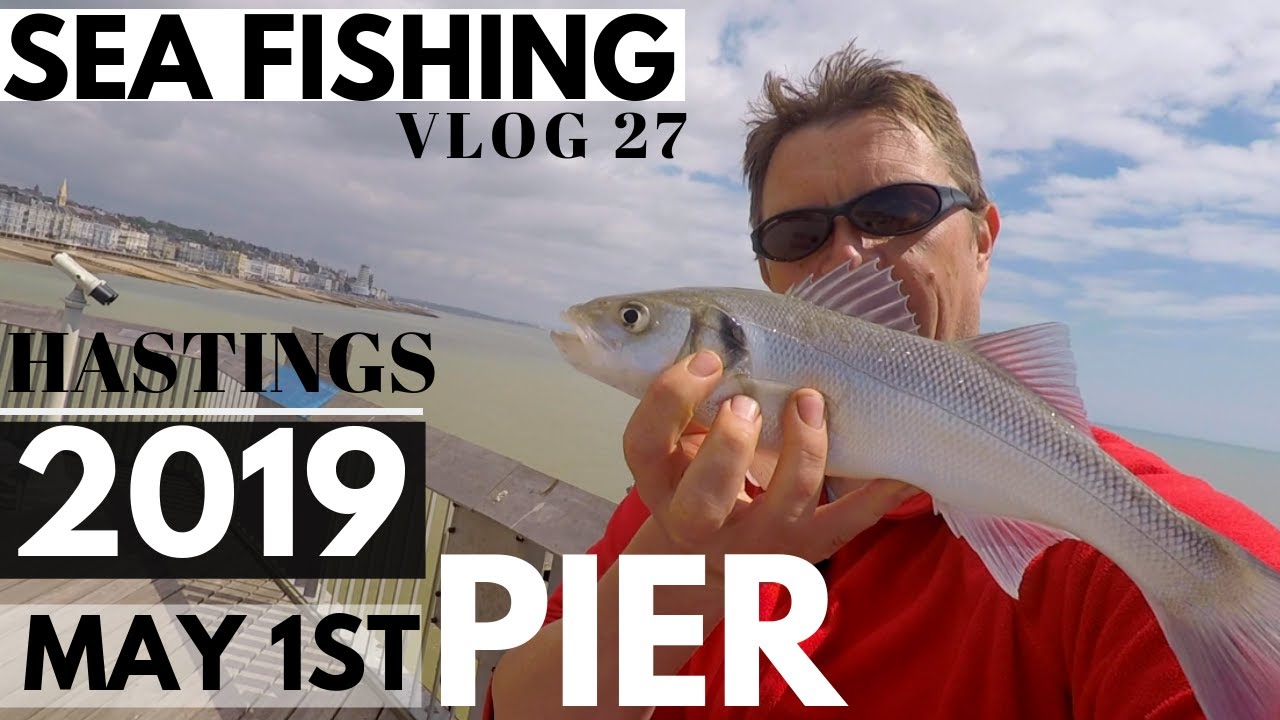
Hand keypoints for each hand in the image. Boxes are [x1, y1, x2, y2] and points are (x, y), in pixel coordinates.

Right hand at [622, 350, 917, 586]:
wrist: (703, 558)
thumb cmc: (694, 474)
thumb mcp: (675, 441)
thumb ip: (689, 398)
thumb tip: (724, 324)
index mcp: (659, 482)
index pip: (643, 443)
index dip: (671, 398)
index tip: (708, 359)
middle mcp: (697, 521)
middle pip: (703, 498)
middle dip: (730, 444)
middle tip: (748, 400)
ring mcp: (752, 544)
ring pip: (780, 512)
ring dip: (803, 453)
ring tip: (809, 403)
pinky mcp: (799, 552)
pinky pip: (843, 525)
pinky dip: (876, 497)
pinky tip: (900, 469)